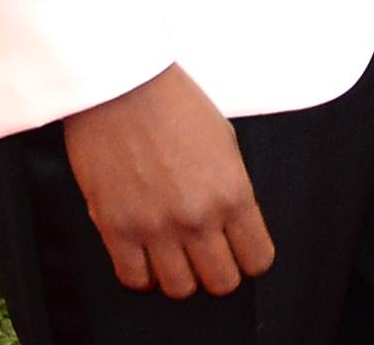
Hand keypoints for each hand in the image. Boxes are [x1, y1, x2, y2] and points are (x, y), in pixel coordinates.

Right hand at [60, 63, 275, 298]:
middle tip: (207, 254)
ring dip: (180, 275)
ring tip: (174, 254)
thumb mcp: (225, 142)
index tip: (240, 251)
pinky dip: (142, 274)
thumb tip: (231, 224)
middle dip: (218, 272)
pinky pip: (134, 279)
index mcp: (232, 193)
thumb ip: (230, 190)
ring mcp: (155, 226)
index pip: (257, 259)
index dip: (250, 258)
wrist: (122, 85)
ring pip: (179, 289)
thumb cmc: (174, 104)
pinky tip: (145, 254)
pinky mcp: (116, 228)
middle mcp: (198, 216)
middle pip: (221, 282)